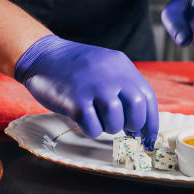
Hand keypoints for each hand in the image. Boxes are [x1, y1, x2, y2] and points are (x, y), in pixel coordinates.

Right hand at [14, 35, 158, 149]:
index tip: (148, 138)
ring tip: (97, 117)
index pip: (147, 97)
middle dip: (133, 125)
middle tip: (123, 128)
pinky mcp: (75, 102)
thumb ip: (123, 88)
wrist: (42, 55)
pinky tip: (83, 118)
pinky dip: (91, 129)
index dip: (150, 121)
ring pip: (116, 122)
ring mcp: (93, 88)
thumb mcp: (105, 66)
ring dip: (109, 127)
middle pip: (137, 108)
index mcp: (121, 65)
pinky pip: (93, 128)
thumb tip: (139, 124)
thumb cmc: (75, 67)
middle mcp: (111, 75)